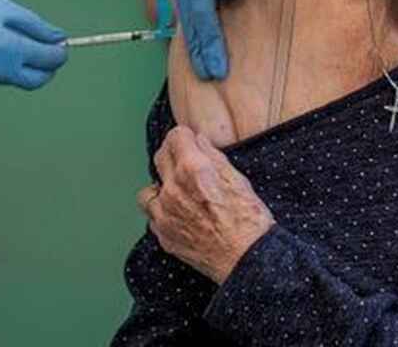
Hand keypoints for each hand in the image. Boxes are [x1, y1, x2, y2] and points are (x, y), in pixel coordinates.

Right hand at [0, 0, 67, 87]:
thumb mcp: (3, 7)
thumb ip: (34, 27)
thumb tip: (59, 40)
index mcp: (3, 49)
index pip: (47, 60)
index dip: (59, 52)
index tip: (60, 42)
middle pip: (34, 80)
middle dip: (46, 67)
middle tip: (46, 47)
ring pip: (13, 77)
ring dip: (20, 63)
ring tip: (7, 35)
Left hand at [138, 126, 274, 283]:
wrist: (246, 260)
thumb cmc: (248, 221)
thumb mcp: (238, 179)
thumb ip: (214, 156)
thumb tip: (199, 141)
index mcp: (192, 169)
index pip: (175, 136)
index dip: (186, 137)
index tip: (191, 141)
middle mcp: (173, 189)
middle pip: (159, 157)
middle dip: (172, 154)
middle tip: (186, 162)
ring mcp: (164, 214)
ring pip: (149, 190)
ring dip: (161, 187)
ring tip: (178, 193)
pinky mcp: (164, 235)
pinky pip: (153, 217)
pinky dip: (162, 213)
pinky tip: (179, 215)